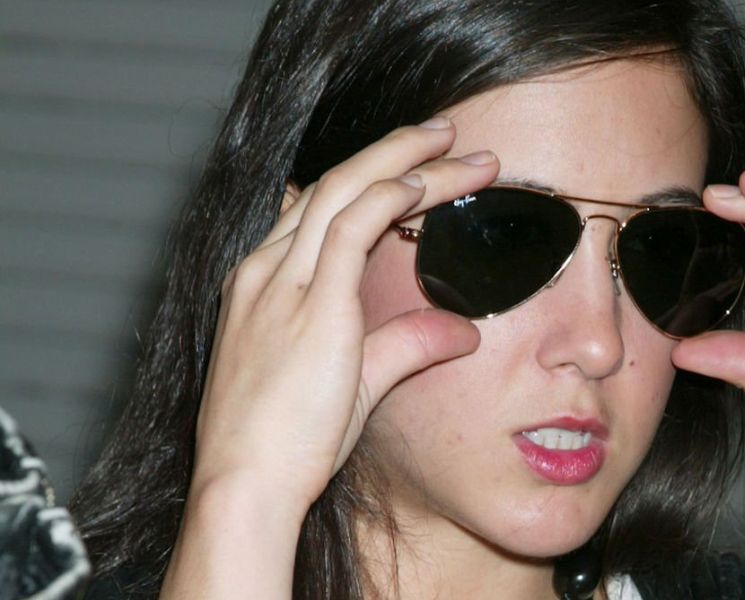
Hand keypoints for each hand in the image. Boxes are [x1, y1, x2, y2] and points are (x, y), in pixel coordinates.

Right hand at [190, 118, 499, 511]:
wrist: (245, 485)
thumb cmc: (285, 443)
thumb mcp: (357, 383)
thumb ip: (407, 346)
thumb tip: (464, 332)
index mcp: (264, 284)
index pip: (317, 210)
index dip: (368, 179)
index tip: (411, 167)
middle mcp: (267, 270)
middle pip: (335, 185)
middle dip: (392, 151)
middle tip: (443, 133)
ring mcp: (283, 281)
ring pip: (348, 190)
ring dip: (404, 159)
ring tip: (455, 143)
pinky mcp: (311, 303)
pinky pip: (352, 224)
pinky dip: (391, 193)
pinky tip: (428, 180)